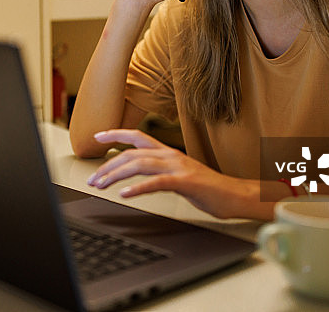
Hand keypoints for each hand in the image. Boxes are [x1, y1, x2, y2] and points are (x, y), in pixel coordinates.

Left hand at [85, 129, 249, 218]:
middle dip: (108, 166)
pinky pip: (156, 183)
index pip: (137, 136)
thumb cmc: (208, 188)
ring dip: (116, 175)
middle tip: (93, 179)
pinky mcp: (184, 182)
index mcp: (168, 152)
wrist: (235, 195)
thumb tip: (139, 175)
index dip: (116, 134)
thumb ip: (160, 171)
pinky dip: (138, 188)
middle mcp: (170, 155)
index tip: (97, 137)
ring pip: (139, 165)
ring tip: (102, 186)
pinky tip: (125, 194)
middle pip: (131, 154)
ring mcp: (178, 167)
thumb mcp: (179, 174)